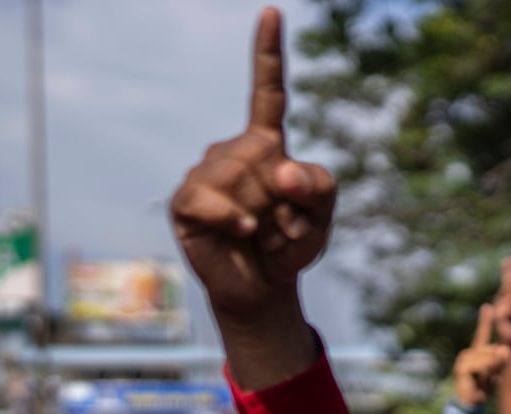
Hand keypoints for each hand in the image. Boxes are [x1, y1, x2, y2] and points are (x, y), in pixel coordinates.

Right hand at [170, 7, 335, 321]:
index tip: (271, 12)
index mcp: (266, 144)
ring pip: (241, 177)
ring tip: (261, 234)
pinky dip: (235, 218)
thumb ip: (319, 185)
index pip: (267, 93)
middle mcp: (232, 151)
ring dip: (263, 214)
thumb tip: (280, 169)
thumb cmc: (290, 246)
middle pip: (265, 155)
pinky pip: (212, 197)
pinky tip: (243, 232)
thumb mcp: (323, 215)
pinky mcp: (187, 201)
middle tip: (280, 225)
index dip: (268, 54)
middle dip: (284, 200)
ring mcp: (206, 173)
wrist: (263, 289)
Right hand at [452, 305, 510, 406]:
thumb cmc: (482, 388)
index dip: (485, 320)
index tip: (487, 306)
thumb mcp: (495, 372)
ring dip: (492, 373)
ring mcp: (464, 359)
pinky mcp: (462, 367)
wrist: (469, 405)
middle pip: (495, 350)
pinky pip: (484, 366)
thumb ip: (500, 360)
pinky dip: (486, 377)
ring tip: (483, 382)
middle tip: (490, 380)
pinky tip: (478, 385)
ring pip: (490, 358)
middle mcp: (469, 352)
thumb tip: (506, 350)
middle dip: (498, 365)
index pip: (482, 333)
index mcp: (478, 351)